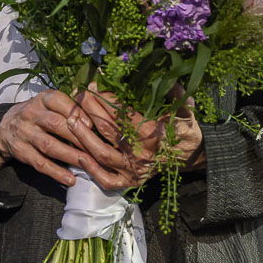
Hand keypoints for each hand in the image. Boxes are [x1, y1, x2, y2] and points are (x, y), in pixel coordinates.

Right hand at [0, 91, 99, 186]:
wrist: (5, 128)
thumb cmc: (38, 115)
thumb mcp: (48, 104)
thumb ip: (70, 106)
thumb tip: (98, 112)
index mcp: (41, 99)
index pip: (58, 101)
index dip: (76, 112)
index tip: (92, 124)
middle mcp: (30, 114)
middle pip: (55, 124)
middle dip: (78, 137)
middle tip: (97, 148)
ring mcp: (24, 133)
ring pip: (49, 145)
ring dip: (70, 156)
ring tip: (88, 164)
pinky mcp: (21, 152)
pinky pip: (40, 163)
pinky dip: (56, 172)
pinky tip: (70, 179)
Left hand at [77, 90, 204, 188]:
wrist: (192, 156)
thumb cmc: (184, 130)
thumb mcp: (185, 110)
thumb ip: (178, 95)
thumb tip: (171, 80)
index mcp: (152, 133)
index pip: (121, 113)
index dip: (105, 97)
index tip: (93, 85)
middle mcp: (140, 153)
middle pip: (107, 129)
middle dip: (89, 110)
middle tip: (78, 95)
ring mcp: (133, 170)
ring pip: (102, 154)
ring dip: (83, 136)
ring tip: (70, 119)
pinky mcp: (130, 183)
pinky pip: (107, 180)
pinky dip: (92, 170)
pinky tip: (80, 155)